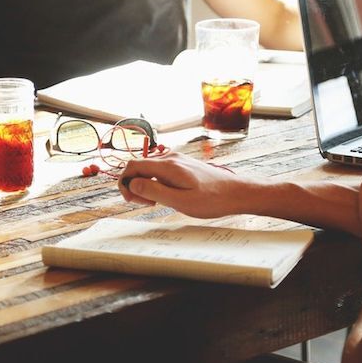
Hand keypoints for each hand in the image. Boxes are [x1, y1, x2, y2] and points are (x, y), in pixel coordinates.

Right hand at [118, 152, 244, 218]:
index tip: (132, 200)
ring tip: (158, 202)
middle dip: (135, 185)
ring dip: (146, 185)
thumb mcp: (180, 201)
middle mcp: (170, 158)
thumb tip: (131, 184)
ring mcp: (176, 160)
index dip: (125, 183)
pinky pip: (159, 170)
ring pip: (149, 169)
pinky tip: (167, 195)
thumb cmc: (212, 199)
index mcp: (168, 166)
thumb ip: (154, 191)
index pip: (132, 166)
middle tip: (147, 204)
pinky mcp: (182, 164)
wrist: (236, 192)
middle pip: (139, 167)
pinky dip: (156, 182)